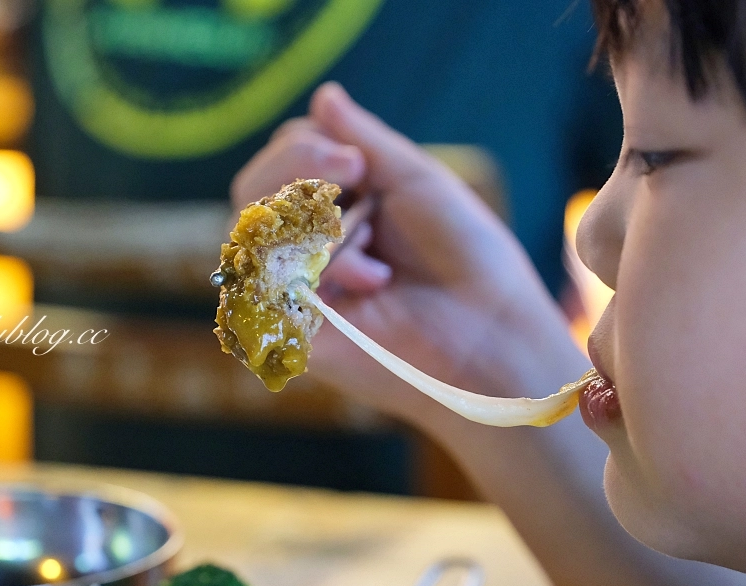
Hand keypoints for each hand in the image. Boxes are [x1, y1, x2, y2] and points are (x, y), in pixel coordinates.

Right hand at [231, 83, 585, 428]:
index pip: (284, 157)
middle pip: (254, 191)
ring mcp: (298, 289)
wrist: (491, 328)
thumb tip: (324, 94)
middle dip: (299, 172)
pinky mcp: (295, 331)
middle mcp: (310, 244)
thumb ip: (364, 139)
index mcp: (338, 205)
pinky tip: (373, 282)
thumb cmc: (465, 255)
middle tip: (355, 177)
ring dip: (322, 225)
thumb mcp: (416, 180)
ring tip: (376, 247)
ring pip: (254, 232)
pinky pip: (269, 281)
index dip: (305, 148)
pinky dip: (325, 267)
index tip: (357, 163)